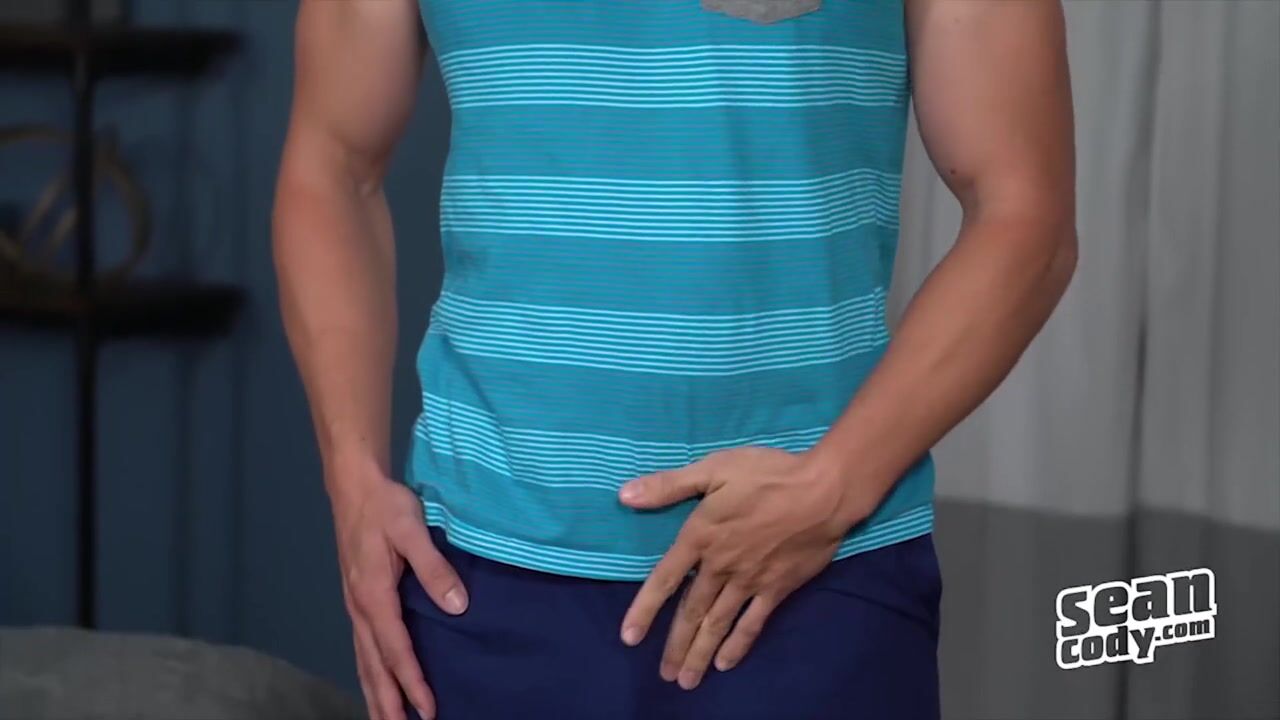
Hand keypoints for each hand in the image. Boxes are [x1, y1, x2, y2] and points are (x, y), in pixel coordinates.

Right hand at [331, 468, 467, 719]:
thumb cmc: (385, 504)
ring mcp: (355, 604)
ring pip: (364, 659)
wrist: (354, 485)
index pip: (396, 649)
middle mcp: (360, 607)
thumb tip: (457, 605)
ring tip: (385, 719)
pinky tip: (378, 680)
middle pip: (374, 665)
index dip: (412, 682)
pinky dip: (369, 670)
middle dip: (387, 701)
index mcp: (373, 595)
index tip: (428, 709)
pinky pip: (363, 645)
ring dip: (375, 692)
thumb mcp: (412, 528)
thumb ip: (434, 568)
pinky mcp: (358, 598)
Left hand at [617, 446, 863, 689]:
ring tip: (686, 680)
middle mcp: (720, 567)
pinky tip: (724, 664)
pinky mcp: (776, 589)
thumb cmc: (768, 475)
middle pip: (691, 612)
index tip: (629, 637)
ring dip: (700, 653)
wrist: (823, 492)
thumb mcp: (714, 469)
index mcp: (700, 537)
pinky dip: (737, 645)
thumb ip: (669, 485)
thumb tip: (625, 495)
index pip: (664, 580)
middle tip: (663, 674)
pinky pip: (752, 623)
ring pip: (718, 624)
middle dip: (675, 646)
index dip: (644, 610)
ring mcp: (749, 582)